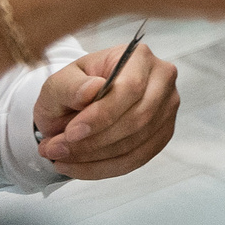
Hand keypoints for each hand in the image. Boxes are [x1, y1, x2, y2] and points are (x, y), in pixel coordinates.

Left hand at [33, 44, 178, 177]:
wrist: (80, 105)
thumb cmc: (73, 89)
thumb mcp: (58, 83)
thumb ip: (70, 86)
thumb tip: (92, 89)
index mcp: (139, 57)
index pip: (130, 88)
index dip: (102, 115)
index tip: (70, 133)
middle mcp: (162, 78)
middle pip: (139, 117)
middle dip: (94, 141)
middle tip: (57, 150)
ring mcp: (167, 107)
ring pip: (137, 142)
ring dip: (95, 157)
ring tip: (61, 158)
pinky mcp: (163, 132)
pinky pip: (137, 159)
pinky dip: (105, 168)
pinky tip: (80, 166)